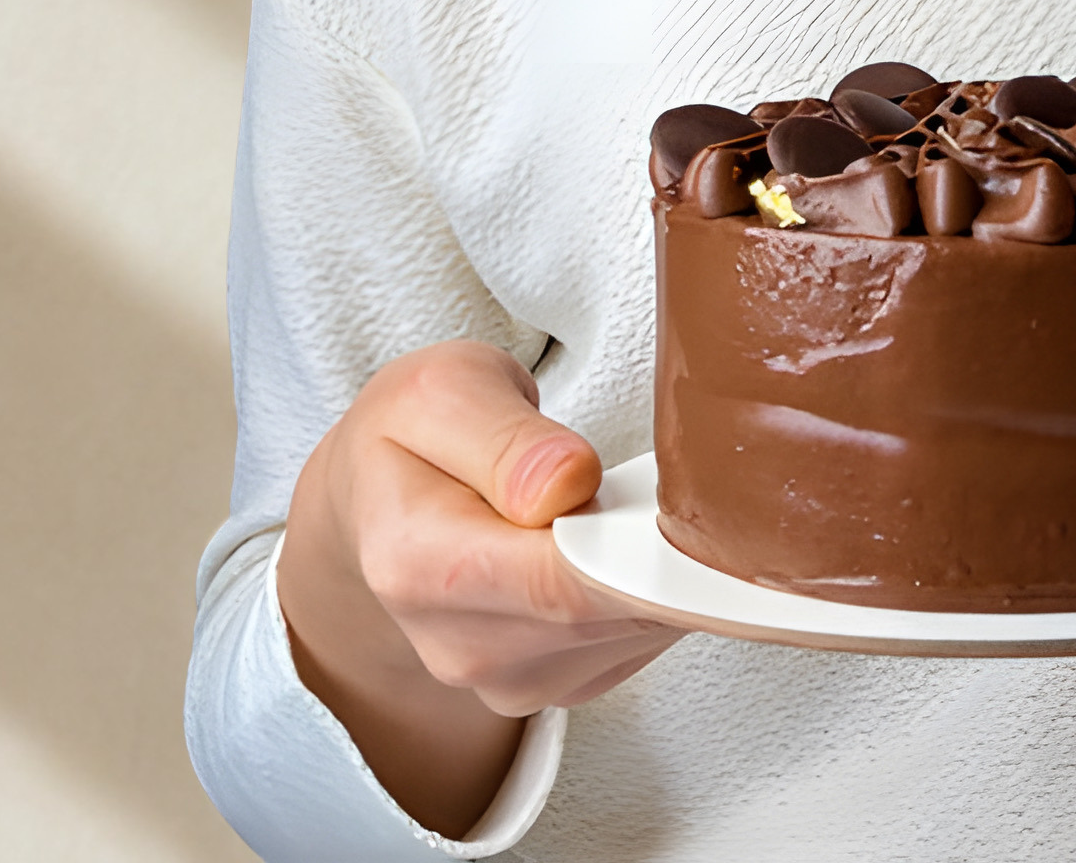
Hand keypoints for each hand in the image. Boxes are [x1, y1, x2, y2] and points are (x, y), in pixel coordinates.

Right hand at [275, 340, 688, 836]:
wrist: (378, 502)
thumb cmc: (414, 435)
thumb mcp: (442, 391)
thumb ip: (503, 437)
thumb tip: (566, 483)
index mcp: (418, 565)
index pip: (558, 582)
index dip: (639, 549)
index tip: (695, 503)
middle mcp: (460, 647)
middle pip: (607, 614)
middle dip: (665, 550)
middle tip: (696, 478)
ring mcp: (506, 680)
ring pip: (632, 634)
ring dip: (664, 571)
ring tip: (648, 497)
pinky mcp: (552, 685)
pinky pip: (636, 644)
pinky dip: (656, 592)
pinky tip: (637, 540)